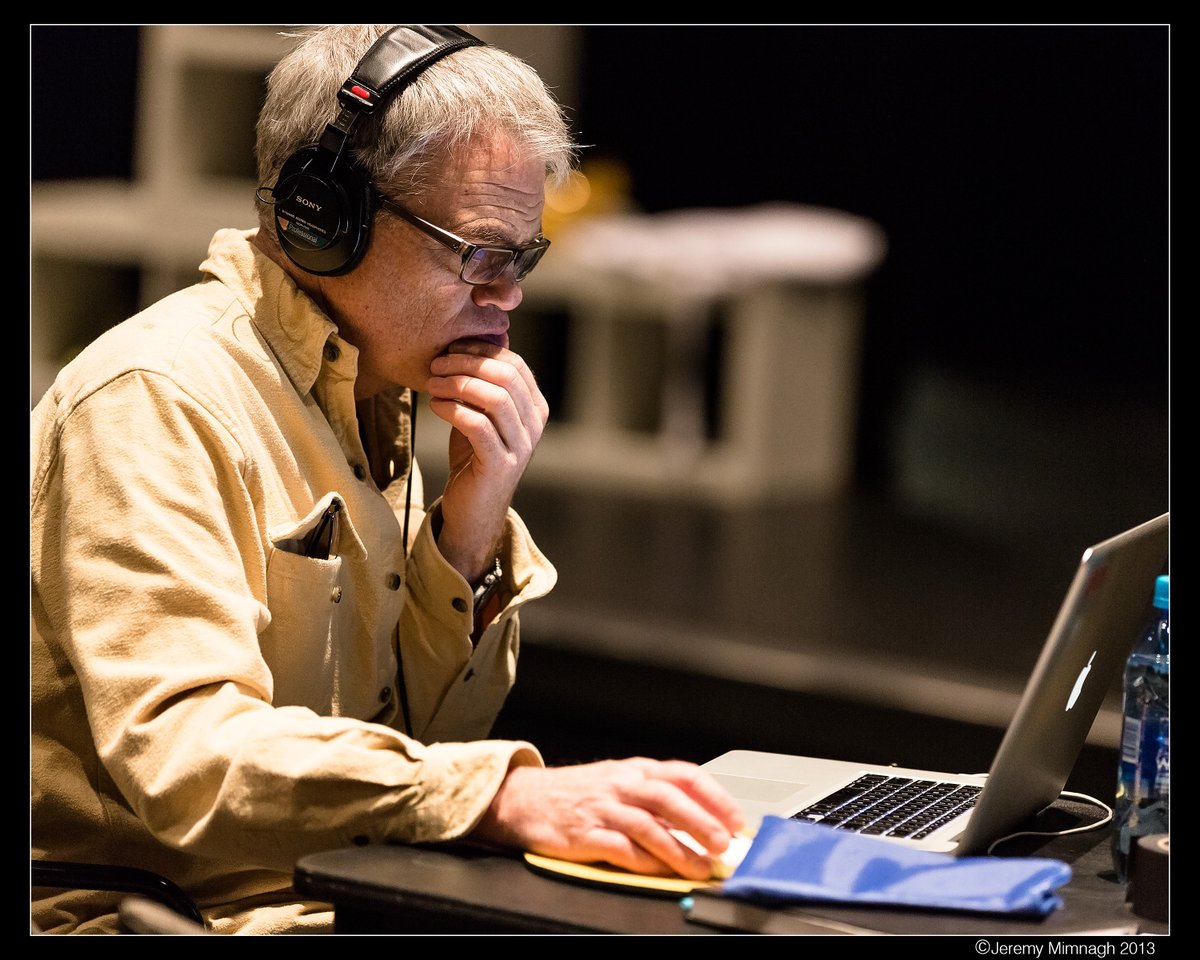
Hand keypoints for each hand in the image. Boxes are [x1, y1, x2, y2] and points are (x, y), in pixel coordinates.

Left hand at [425, 339, 548, 581]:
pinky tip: (435, 406)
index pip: (514, 364)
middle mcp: (535, 425)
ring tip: (432, 383)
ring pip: (495, 398)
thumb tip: (474, 341)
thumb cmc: (474, 457)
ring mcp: (521, 446)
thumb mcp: (481, 414)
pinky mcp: (500, 464)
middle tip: (436, 364)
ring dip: (457, 384)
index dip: (480, 351)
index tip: (449, 349)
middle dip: (466, 364)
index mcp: (535, 407)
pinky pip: (478, 425)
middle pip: (506, 377)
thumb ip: (483, 383)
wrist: (474, 510)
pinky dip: (453, 409)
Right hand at [470, 758, 745, 879]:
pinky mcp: (584, 834)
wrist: (524, 799)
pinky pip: (619, 848)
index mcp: (636, 769)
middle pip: (669, 798)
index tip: (736, 819)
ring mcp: (602, 809)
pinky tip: (659, 873)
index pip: (684, 775)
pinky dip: (643, 861)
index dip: (714, 796)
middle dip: (701, 822)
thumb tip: (702, 824)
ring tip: (700, 868)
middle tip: (723, 844)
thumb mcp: (620, 782)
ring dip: (678, 848)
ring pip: (647, 825)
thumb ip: (656, 798)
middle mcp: (622, 784)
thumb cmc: (578, 793)